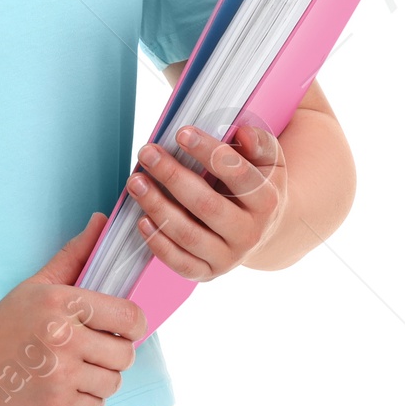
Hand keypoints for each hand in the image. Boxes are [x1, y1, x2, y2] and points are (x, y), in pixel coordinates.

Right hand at [0, 212, 147, 405]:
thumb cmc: (4, 323)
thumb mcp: (38, 284)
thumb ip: (75, 255)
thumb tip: (101, 222)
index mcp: (61, 303)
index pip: (129, 317)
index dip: (133, 323)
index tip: (124, 326)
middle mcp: (64, 340)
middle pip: (126, 354)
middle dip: (117, 351)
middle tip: (96, 348)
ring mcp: (60, 377)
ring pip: (113, 382)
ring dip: (101, 376)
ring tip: (78, 366)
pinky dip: (86, 398)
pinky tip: (64, 384)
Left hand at [126, 123, 286, 280]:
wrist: (262, 230)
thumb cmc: (256, 185)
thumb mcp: (268, 161)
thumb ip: (259, 143)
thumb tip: (242, 134)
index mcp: (267, 201)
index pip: (239, 175)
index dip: (209, 153)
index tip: (181, 133)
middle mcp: (250, 233)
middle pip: (207, 206)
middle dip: (173, 176)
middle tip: (147, 152)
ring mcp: (229, 257)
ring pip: (189, 236)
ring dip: (157, 207)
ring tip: (136, 181)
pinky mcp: (209, 272)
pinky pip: (181, 264)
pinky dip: (159, 244)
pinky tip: (142, 220)